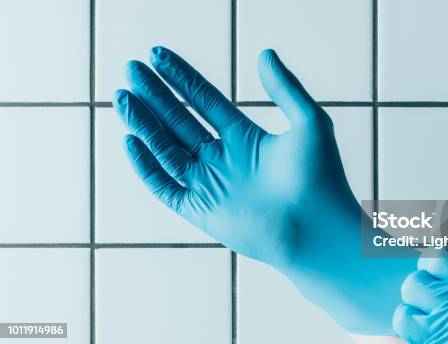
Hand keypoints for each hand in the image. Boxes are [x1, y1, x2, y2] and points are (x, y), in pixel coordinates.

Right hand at [114, 46, 416, 334]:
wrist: (318, 229)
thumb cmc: (322, 178)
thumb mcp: (308, 122)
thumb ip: (285, 88)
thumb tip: (265, 52)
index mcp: (246, 138)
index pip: (205, 100)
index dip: (181, 77)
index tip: (158, 54)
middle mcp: (224, 160)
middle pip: (180, 121)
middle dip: (155, 96)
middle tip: (131, 68)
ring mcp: (211, 185)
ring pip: (167, 149)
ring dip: (144, 123)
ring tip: (123, 95)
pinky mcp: (201, 211)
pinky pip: (165, 186)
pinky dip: (146, 165)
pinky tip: (131, 140)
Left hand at [393, 247, 447, 342]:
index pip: (435, 258)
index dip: (432, 265)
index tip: (434, 271)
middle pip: (414, 285)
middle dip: (421, 291)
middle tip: (432, 300)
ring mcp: (446, 332)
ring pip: (403, 316)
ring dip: (412, 318)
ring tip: (429, 324)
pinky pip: (410, 343)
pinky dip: (414, 341)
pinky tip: (429, 338)